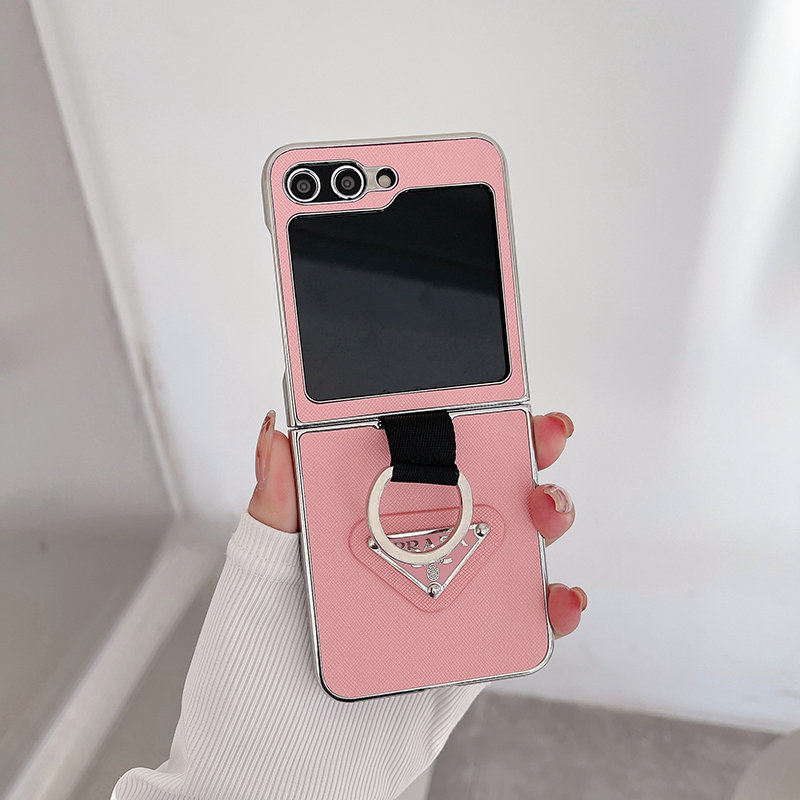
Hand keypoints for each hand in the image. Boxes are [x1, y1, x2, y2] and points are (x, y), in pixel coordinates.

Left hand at [249, 410, 584, 637]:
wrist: (272, 770)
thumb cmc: (252, 669)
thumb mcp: (255, 576)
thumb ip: (275, 506)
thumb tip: (277, 427)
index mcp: (364, 521)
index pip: (420, 455)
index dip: (461, 419)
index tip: (489, 393)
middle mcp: (411, 551)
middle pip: (481, 489)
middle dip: (523, 453)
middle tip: (543, 435)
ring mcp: (444, 598)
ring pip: (512, 544)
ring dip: (548, 516)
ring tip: (548, 510)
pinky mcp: (466, 650)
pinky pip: (521, 621)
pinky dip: (554, 605)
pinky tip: (561, 598)